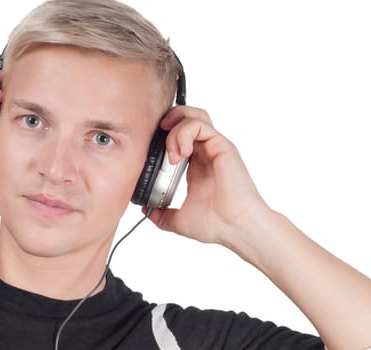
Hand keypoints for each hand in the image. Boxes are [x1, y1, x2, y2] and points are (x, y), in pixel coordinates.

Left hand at [146, 106, 269, 245]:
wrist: (235, 229)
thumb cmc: (216, 225)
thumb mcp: (179, 220)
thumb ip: (161, 214)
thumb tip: (146, 210)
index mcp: (196, 166)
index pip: (179, 136)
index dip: (162, 137)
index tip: (150, 152)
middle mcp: (206, 153)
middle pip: (187, 118)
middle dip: (168, 121)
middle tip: (158, 139)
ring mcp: (214, 148)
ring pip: (194, 116)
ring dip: (175, 127)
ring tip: (172, 152)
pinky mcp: (222, 146)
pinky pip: (200, 125)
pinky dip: (184, 133)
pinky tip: (180, 154)